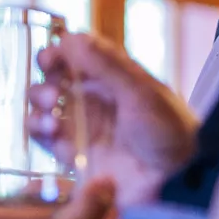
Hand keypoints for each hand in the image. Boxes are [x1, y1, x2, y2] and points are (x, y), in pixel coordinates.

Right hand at [29, 32, 197, 214]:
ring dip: (39, 112)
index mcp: (110, 77)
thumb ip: (106, 65)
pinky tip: (57, 139)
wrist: (180, 181)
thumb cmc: (169, 130)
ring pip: (42, 112)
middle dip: (43, 86)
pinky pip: (46, 143)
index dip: (55, 54)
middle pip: (50, 83)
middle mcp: (92, 99)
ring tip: (52, 122)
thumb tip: (70, 37)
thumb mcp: (140, 93)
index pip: (71, 55)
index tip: (50, 60)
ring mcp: (82, 128)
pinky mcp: (76, 156)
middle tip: (54, 97)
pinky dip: (43, 137)